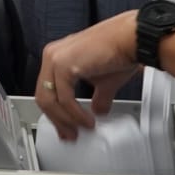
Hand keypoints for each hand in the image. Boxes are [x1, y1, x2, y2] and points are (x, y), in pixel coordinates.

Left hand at [34, 15, 140, 140]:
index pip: (47, 90)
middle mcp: (52, 55)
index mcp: (57, 57)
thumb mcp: (104, 81)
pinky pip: (64, 99)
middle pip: (43, 97)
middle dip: (57, 121)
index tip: (65, 128)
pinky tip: (86, 120)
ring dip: (65, 120)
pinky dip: (74, 114)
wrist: (130, 39)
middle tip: (70, 134)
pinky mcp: (64, 65)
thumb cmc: (120, 52)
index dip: (55, 113)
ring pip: (49, 101)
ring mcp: (56, 59)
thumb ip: (97, 97)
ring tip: (80, 129)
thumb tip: (98, 110)